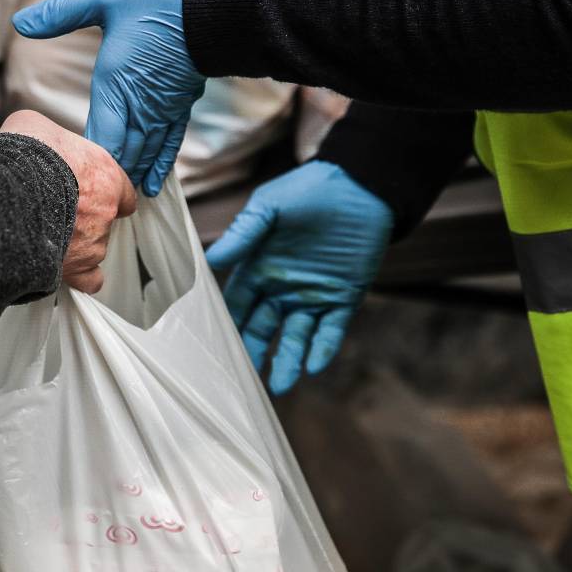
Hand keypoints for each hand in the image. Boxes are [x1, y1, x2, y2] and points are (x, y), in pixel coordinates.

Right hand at [1, 110, 135, 293]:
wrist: (7, 189)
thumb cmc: (23, 155)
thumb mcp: (35, 125)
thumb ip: (47, 138)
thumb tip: (33, 137)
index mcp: (105, 175)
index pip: (123, 191)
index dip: (107, 194)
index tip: (93, 194)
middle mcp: (104, 211)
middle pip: (105, 220)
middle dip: (84, 217)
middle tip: (57, 210)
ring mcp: (91, 241)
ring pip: (93, 248)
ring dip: (75, 244)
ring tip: (46, 235)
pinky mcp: (74, 267)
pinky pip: (88, 280)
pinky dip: (80, 278)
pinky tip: (65, 269)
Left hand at [13, 0, 203, 196]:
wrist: (209, 5)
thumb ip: (61, 15)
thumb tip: (21, 22)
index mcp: (116, 85)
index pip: (100, 142)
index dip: (89, 166)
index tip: (75, 183)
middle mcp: (140, 105)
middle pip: (121, 155)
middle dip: (106, 178)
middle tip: (90, 201)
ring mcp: (163, 109)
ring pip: (144, 154)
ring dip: (129, 176)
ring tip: (115, 199)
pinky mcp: (181, 106)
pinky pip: (170, 144)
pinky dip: (159, 165)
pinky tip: (152, 183)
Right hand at [205, 161, 393, 394]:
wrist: (359, 186)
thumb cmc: (308, 191)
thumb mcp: (269, 208)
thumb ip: (244, 234)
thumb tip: (211, 260)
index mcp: (259, 269)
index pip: (238, 306)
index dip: (228, 327)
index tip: (215, 352)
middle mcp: (283, 289)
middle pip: (263, 329)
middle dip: (255, 354)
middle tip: (245, 380)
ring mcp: (313, 296)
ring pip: (296, 337)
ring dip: (289, 360)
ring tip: (281, 386)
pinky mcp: (343, 298)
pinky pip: (331, 330)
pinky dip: (323, 348)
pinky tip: (314, 365)